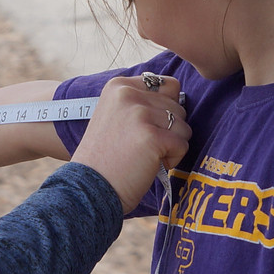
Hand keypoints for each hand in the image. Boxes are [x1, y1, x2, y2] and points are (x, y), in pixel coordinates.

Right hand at [71, 75, 190, 210]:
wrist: (90, 188)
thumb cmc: (107, 158)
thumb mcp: (116, 115)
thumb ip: (142, 102)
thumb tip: (179, 98)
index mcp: (119, 86)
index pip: (168, 85)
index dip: (165, 110)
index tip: (144, 129)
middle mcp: (128, 94)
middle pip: (178, 107)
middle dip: (168, 131)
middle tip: (141, 147)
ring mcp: (140, 114)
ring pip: (183, 126)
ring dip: (171, 145)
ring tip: (144, 156)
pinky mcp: (152, 136)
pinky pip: (182, 144)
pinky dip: (172, 160)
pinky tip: (149, 165)